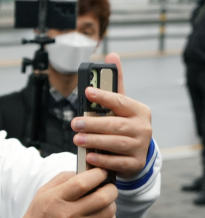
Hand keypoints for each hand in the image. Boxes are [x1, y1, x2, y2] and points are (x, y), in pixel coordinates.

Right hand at [19, 168, 117, 217]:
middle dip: (110, 188)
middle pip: (104, 196)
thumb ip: (62, 178)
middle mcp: (70, 215)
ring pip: (110, 210)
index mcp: (56, 199)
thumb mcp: (42, 194)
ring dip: (110, 202)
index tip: (100, 172)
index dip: (97, 174)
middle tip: (106, 186)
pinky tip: (98, 214)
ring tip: (101, 201)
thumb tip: (84, 171)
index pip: (83, 182)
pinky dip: (108, 216)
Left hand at [71, 53, 152, 178]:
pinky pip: (117, 162)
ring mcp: (140, 147)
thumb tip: (112, 55)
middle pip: (116, 125)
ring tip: (77, 139)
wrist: (135, 155)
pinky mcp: (135, 163)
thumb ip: (114, 85)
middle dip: (93, 124)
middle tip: (74, 123)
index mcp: (138, 110)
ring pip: (116, 143)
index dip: (103, 97)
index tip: (87, 92)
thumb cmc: (123, 126)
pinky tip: (89, 156)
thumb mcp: (121, 106)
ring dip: (95, 141)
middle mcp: (143, 128)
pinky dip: (103, 159)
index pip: (120, 101)